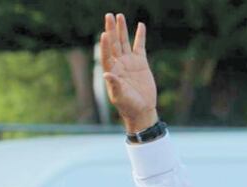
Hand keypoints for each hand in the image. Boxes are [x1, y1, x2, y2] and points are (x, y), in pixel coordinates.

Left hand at [99, 13, 157, 133]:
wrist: (142, 110)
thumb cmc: (128, 106)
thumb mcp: (120, 97)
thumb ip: (114, 85)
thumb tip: (106, 74)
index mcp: (112, 72)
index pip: (106, 55)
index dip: (105, 45)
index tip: (104, 34)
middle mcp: (119, 64)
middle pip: (114, 44)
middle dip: (111, 30)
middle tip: (109, 15)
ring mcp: (129, 62)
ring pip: (124, 42)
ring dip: (122, 29)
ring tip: (119, 16)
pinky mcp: (141, 63)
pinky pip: (140, 46)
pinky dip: (140, 36)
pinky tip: (140, 25)